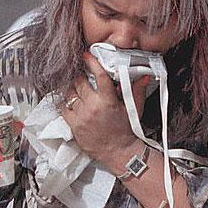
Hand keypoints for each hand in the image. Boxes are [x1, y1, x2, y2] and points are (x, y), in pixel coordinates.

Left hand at [62, 52, 150, 169]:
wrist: (118, 152)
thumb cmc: (127, 130)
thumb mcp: (134, 109)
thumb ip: (137, 90)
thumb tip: (144, 76)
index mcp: (108, 101)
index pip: (98, 76)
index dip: (91, 62)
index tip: (86, 55)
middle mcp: (92, 107)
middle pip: (80, 82)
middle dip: (82, 78)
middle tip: (85, 78)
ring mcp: (81, 116)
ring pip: (70, 93)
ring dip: (74, 89)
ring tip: (79, 90)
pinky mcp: (73, 125)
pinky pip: (64, 107)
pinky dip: (67, 102)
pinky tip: (73, 102)